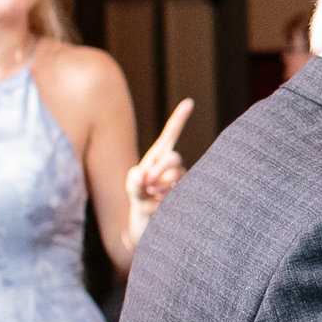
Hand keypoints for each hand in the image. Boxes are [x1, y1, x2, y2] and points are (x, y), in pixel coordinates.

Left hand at [126, 99, 193, 219]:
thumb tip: (145, 177)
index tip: (189, 102)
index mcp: (158, 156)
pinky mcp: (185, 191)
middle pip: (174, 158)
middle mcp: (172, 164)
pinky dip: (163, 199)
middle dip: (160, 170)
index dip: (180, 118)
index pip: (170, 134)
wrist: (146, 219)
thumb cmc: (138, 197)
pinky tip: (158, 202)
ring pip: (176, 177)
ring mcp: (180, 177)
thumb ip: (135, 180)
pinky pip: (177, 191)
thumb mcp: (132, 186)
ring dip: (160, 187)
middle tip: (147, 184)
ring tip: (151, 195)